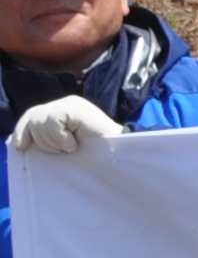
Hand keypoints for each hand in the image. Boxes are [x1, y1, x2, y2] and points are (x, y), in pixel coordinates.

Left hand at [8, 97, 124, 156]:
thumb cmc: (93, 153)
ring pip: (40, 122)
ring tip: (70, 148)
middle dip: (41, 140)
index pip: (32, 115)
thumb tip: (20, 141)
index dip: (22, 130)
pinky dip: (61, 139)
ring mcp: (70, 104)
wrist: (118, 154)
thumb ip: (47, 135)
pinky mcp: (74, 108)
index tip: (22, 147)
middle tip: (61, 151)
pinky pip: (53, 123)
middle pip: (33, 118)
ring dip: (53, 142)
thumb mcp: (63, 143)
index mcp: (61, 110)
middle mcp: (64, 103)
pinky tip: (74, 144)